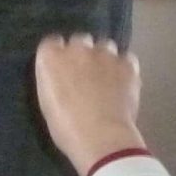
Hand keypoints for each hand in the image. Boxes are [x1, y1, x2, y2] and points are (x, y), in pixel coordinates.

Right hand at [34, 33, 145, 175]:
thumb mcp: (47, 100)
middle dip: (82, 52)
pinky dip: (124, 67)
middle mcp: (77, 48)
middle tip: (84, 72)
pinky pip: (126, 58)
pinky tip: (123, 81)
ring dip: (104, 57)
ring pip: (105, 46)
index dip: (58, 54)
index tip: (61, 67)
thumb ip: (54, 79)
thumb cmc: (65, 126)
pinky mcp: (127, 64)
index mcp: (50, 58)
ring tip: (106, 76)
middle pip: (80, 39)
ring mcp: (105, 54)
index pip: (52, 42)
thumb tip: (64, 76)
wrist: (100, 136)